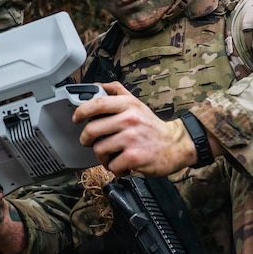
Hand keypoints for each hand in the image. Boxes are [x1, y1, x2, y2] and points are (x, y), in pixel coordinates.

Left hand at [73, 81, 196, 177]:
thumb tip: (96, 85)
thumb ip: (117, 92)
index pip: (97, 103)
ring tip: (111, 155)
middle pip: (92, 130)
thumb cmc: (152, 126)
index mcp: (128, 105)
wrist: (175, 145)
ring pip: (99, 150)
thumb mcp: (136, 104)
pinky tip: (123, 164)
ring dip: (102, 156)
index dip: (81, 111)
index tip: (76, 118)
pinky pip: (111, 165)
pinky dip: (115, 168)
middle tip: (90, 142)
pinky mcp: (134, 157)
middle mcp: (129, 120)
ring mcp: (131, 139)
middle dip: (86, 139)